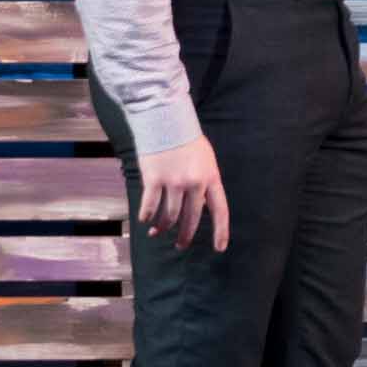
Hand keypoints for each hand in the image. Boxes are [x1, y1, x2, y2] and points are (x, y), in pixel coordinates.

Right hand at [133, 130, 229, 251]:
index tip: (219, 248)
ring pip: (169, 216)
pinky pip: (150, 206)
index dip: (221, 231)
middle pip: (191, 219)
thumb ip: (204, 183)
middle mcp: (194, 182)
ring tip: (157, 233)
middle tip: (180, 245)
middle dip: (185, 236)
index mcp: (211, 177)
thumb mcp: (205, 160)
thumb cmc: (186, 140)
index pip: (220, 210)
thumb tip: (198, 208)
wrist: (165, 118)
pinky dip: (147, 216)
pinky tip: (145, 220)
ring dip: (162, 228)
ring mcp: (174, 181)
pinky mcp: (154, 178)